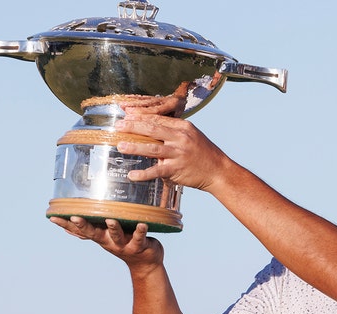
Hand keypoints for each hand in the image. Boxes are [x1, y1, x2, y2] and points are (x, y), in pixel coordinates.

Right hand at [49, 216, 163, 272]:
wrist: (145, 263)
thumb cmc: (124, 243)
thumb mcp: (105, 238)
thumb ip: (91, 231)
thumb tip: (69, 225)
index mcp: (100, 237)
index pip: (80, 231)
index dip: (66, 225)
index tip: (53, 217)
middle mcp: (109, 241)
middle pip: (94, 234)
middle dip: (84, 226)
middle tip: (75, 217)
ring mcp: (124, 245)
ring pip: (117, 236)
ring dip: (113, 228)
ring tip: (110, 220)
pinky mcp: (139, 246)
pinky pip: (139, 238)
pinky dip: (140, 231)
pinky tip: (142, 224)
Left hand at [114, 112, 231, 191]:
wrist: (218, 171)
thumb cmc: (203, 153)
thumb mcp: (191, 136)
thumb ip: (173, 131)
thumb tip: (150, 127)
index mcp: (183, 127)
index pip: (158, 119)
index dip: (141, 117)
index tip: (127, 115)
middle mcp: (181, 138)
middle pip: (152, 129)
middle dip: (133, 127)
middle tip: (118, 126)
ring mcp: (178, 154)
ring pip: (152, 148)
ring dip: (134, 147)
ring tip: (120, 146)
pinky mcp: (177, 169)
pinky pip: (157, 171)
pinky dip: (143, 174)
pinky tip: (132, 175)